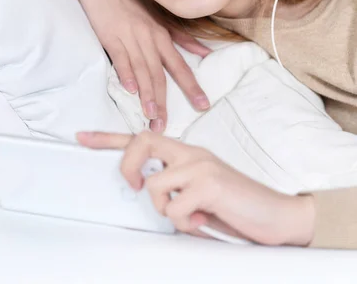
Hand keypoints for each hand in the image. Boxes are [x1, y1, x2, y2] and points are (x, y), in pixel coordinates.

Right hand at [43, 0, 210, 131]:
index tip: (203, 105)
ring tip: (151, 115)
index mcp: (161, 35)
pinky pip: (120, 57)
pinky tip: (129, 89)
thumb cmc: (129, 4)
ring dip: (147, 94)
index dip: (192, 86)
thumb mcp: (158, 19)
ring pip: (143, 69)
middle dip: (166, 100)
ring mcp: (131, 36)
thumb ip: (181, 38)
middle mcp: (150, 37)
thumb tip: (205, 52)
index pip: (180, 65)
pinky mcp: (111, 36)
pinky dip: (126, 73)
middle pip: (161, 73)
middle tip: (167, 125)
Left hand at [77, 131, 315, 246]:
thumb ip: (175, 185)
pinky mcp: (209, 182)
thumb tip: (146, 191)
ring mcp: (200, 164)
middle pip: (141, 142)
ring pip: (155, 187)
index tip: (82, 137)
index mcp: (187, 153)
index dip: (108, 139)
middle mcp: (191, 152)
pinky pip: (175, 208)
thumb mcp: (199, 192)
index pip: (142, 138)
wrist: (276, 215)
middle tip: (134, 188)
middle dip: (127, 167)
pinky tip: (208, 219)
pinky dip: (187, 222)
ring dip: (170, 211)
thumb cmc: (234, 206)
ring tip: (195, 214)